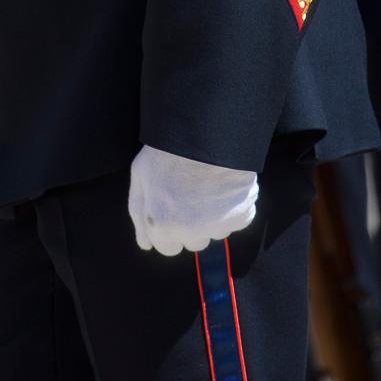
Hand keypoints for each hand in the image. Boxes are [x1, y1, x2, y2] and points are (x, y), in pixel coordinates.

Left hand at [127, 145, 260, 255]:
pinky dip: (235, 207)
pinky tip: (226, 186)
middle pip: (193, 242)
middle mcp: (188, 232)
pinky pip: (239, 219)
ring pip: (216, 232)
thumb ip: (139, 213)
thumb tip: (146, 244)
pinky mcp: (241, 215)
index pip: (167, 249)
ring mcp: (217, 226)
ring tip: (209, 186)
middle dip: (192, 225)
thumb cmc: (168, 151)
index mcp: (160, 224)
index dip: (170, 228)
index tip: (174, 210)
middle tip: (192, 194)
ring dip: (214, 217)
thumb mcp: (140, 176)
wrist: (206, 131)